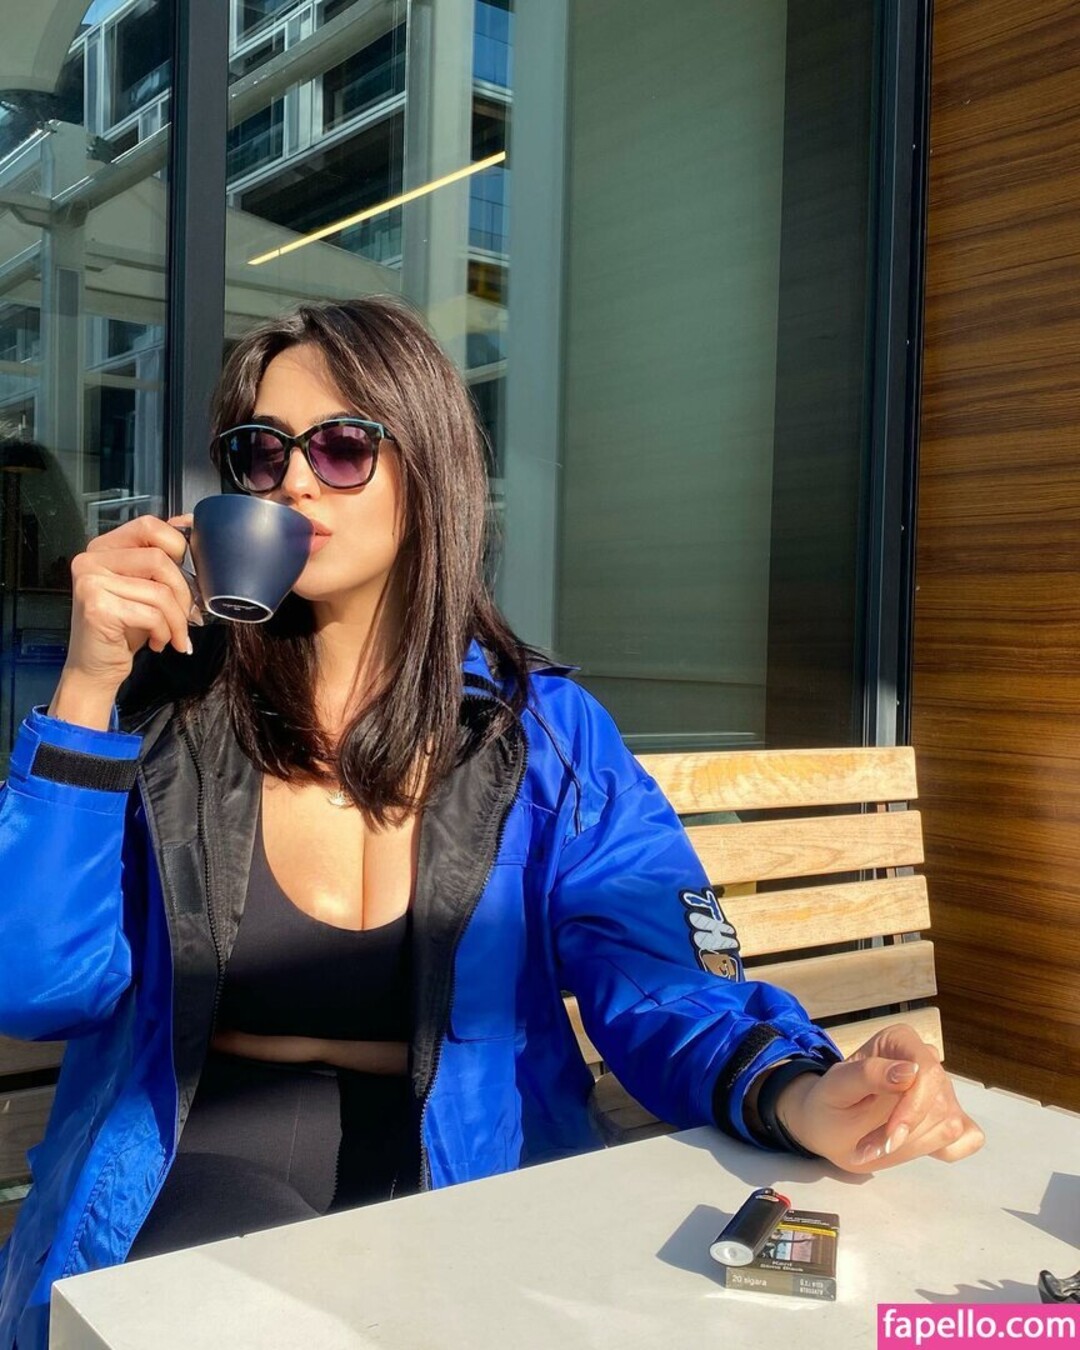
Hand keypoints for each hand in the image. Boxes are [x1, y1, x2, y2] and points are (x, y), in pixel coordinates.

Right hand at [53, 514, 197, 710]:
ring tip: (173, 635)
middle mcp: (91, 560)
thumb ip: (159, 559)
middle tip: (188, 615)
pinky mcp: (97, 607)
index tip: (192, 570)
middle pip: (159, 558)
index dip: (179, 545)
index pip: (148, 525)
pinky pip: (152, 614)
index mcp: (104, 548)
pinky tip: (158, 642)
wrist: (96, 670)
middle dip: (183, 591)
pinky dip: (165, 632)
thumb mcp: (145, 589)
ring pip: (159, 590)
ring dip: (177, 619)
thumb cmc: (123, 630)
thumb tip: (189, 525)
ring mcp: (91, 582)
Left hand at [775, 1023, 984, 1172]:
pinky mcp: (952, 1117)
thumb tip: (911, 1070)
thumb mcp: (836, 1087)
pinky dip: (943, 1151)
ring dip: (913, 1147)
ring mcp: (943, 1090)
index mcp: (899, 1041)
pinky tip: (910, 1147)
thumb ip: (869, 1074)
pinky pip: (969, 1138)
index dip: (912, 1109)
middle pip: (940, 1104)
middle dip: (905, 1135)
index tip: (889, 1137)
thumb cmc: (829, 1102)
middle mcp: (927, 1060)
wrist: (830, 1126)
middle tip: (867, 1146)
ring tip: (877, 1146)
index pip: (928, 1072)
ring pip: (950, 1126)